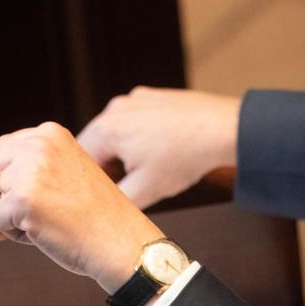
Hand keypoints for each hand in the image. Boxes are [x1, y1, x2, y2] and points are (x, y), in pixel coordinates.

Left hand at [0, 122, 162, 293]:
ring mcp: (29, 170)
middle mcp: (38, 144)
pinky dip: (15, 232)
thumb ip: (32, 162)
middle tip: (16, 210)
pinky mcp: (21, 200)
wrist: (118, 237)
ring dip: (8, 212)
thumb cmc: (95, 211)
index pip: (3, 145)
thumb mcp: (66, 168)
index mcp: (51, 133)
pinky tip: (44, 231)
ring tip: (45, 218)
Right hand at [77, 86, 240, 208]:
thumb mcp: (146, 191)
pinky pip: (135, 119)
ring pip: (117, 130)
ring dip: (123, 151)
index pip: (79, 160)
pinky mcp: (154, 97)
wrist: (225, 129)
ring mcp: (137, 99)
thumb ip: (115, 201)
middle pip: (96, 142)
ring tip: (146, 168)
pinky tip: (160, 151)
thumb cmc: (186, 157)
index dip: (87, 181)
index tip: (99, 195)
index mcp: (108, 128)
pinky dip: (140, 136)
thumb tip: (101, 208)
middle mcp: (117, 107)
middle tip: (123, 186)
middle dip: (106, 166)